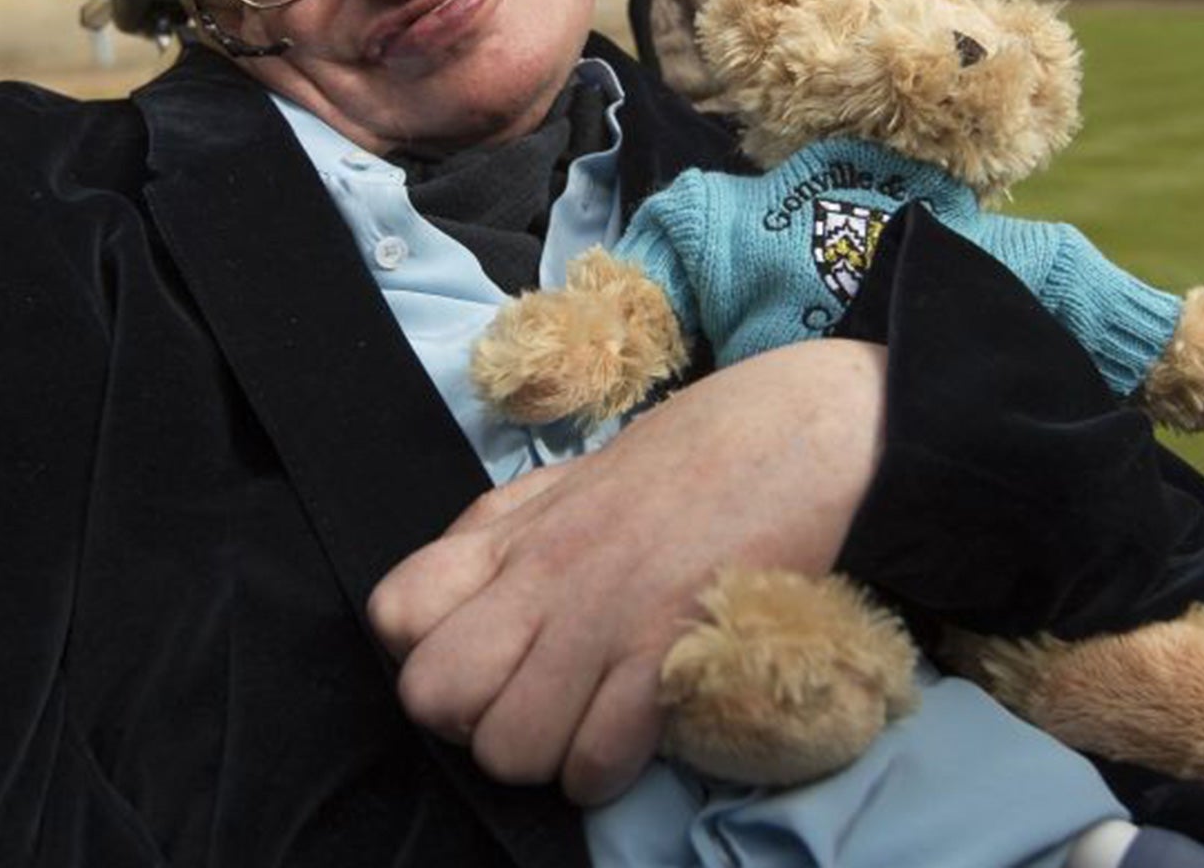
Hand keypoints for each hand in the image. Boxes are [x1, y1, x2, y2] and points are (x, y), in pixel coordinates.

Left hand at [367, 337, 887, 803]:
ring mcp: (603, 615)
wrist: (807, 430)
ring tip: (580, 729)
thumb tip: (451, 583)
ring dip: (542, 757)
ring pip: (507, 746)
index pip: (396, 612)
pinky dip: (603, 772)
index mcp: (514, 530)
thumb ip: (506, 529)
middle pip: (434, 696)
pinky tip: (628, 742)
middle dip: (471, 721)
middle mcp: (543, 574)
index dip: (423, 651)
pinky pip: (594, 758)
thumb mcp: (576, 477)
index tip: (476, 653)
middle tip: (525, 705)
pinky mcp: (668, 652)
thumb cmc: (698, 451)